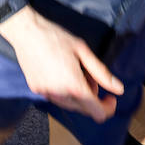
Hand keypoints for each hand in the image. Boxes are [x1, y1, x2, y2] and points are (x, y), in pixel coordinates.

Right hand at [0, 6, 122, 120]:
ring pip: (70, 105)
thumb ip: (102, 73)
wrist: (26, 32)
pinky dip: (63, 91)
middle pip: (85, 110)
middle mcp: (60, 94)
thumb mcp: (82, 51)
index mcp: (74, 86)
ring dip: (77, 94)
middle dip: (92, 96)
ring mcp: (47, 93)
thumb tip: (119, 89)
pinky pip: (57, 98)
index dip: (108, 107)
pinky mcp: (37, 89)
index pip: (98, 112)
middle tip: (88, 73)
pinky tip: (59, 72)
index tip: (110, 97)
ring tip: (73, 71)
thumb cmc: (55, 37)